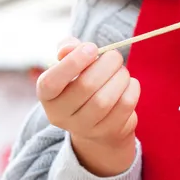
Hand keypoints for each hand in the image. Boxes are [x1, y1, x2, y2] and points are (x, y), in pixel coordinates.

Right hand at [36, 37, 139, 176]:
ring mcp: (85, 128)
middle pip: (85, 86)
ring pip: (106, 99)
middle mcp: (61, 116)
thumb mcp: (70, 65)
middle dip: (106, 64)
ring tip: (121, 70)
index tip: (91, 48)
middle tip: (114, 55)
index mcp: (47, 96)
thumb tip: (69, 47)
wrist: (97, 121)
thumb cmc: (81, 84)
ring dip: (120, 76)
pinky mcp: (108, 131)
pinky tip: (128, 84)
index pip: (51, 82)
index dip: (72, 62)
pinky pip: (124, 105)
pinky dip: (131, 88)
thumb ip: (67, 49)